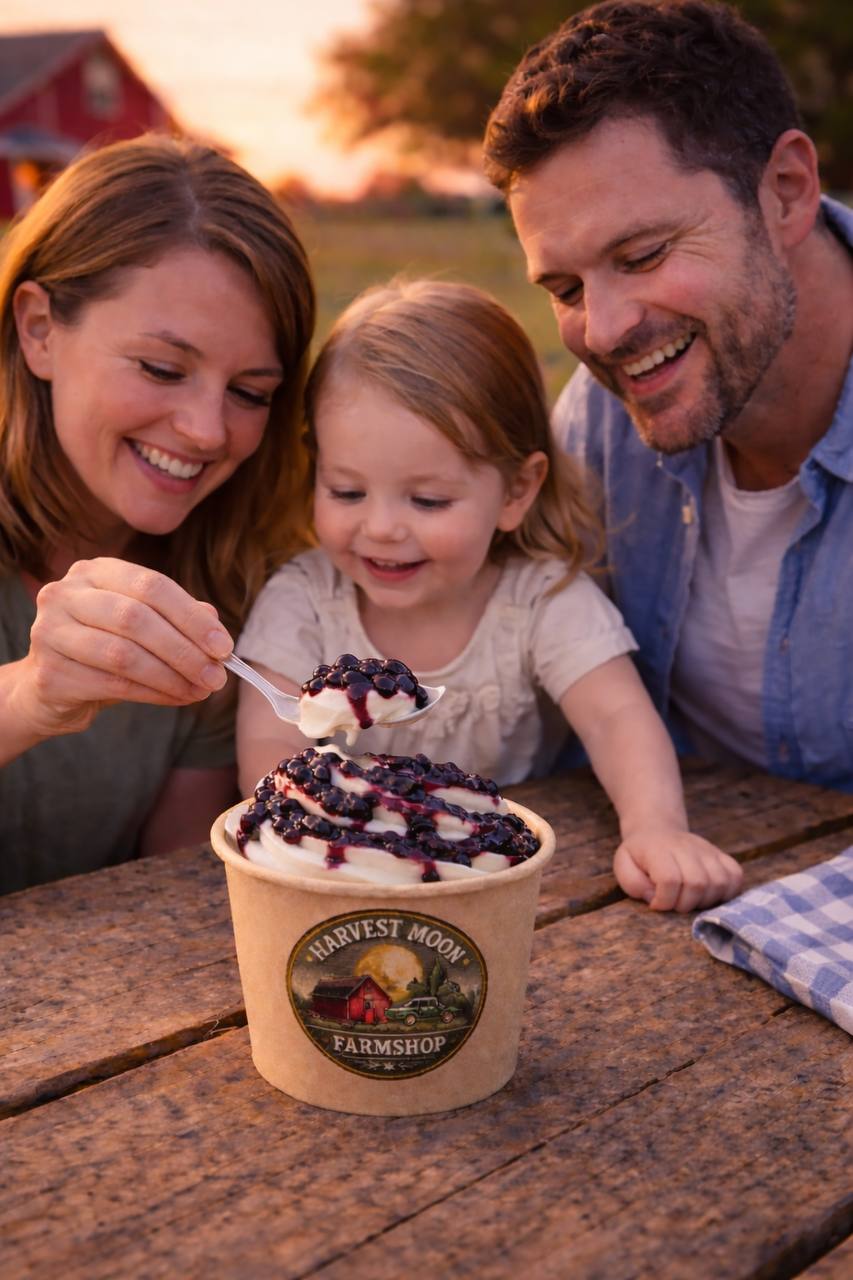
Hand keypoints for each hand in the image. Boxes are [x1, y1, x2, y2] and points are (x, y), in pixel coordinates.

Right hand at [10, 557, 232, 740]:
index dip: (191, 617)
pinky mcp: (49, 673)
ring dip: (171, 676)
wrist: (50, 690)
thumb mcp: (142, 628)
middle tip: (217, 676)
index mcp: (95, 572)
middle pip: (136, 618)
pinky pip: (112, 685)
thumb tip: (216, 630)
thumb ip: (177, 620)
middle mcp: (65, 594)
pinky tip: (176, 698)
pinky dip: (153, 694)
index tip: (224, 646)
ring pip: (124, 654)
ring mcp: (49, 632)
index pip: (152, 585)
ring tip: (200, 691)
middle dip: (184, 650)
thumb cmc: (103, 652)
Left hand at [613, 827, 742, 911]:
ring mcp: (708, 851)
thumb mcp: (623, 865)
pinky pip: (736, 876)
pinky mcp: (722, 856)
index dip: (663, 900)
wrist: (657, 831)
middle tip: (674, 903)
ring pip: (719, 882)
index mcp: (659, 850)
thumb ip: (633, 883)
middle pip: (697, 883)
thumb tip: (655, 898)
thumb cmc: (640, 855)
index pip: (669, 879)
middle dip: (684, 904)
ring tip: (690, 900)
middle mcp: (687, 848)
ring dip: (705, 901)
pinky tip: (710, 896)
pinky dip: (727, 892)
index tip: (655, 903)